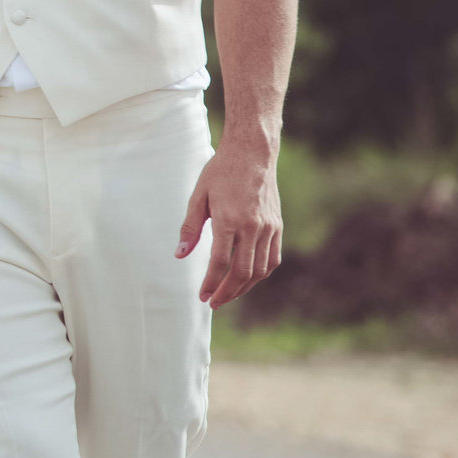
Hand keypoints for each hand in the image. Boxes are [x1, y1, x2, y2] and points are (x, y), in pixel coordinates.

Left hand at [176, 139, 282, 306]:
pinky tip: (247, 278)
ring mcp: (268, 228)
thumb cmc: (220, 172)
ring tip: (227, 294)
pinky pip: (272, 259)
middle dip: (227, 292)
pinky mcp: (277, 226)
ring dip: (244, 287)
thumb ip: (190, 228)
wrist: (252, 154)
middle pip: (242, 272)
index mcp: (229, 219)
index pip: (220, 262)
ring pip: (260, 269)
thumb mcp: (198, 196)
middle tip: (213, 303)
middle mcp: (252, 227)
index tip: (202, 296)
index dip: (211, 282)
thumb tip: (180, 255)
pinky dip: (260, 273)